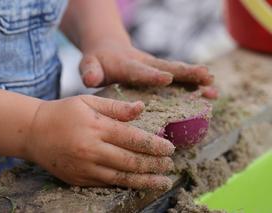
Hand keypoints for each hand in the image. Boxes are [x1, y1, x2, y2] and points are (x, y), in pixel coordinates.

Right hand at [25, 95, 174, 188]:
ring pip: (122, 178)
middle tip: (170, 165)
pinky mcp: (78, 179)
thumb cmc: (63, 112)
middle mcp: (92, 149)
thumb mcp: (88, 101)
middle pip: (131, 161)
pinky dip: (125, 185)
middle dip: (154, 164)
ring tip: (163, 182)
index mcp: (97, 127)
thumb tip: (142, 108)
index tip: (170, 148)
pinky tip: (138, 184)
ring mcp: (85, 167)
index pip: (134, 138)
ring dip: (145, 181)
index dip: (155, 145)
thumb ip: (116, 107)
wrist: (33, 132)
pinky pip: (107, 184)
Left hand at [80, 39, 216, 98]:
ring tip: (214, 87)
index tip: (166, 78)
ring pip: (177, 72)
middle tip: (206, 77)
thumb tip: (90, 79)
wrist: (108, 48)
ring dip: (195, 79)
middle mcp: (145, 64)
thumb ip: (90, 71)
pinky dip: (194, 84)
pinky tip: (210, 92)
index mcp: (126, 65)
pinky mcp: (161, 71)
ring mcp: (155, 67)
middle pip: (167, 67)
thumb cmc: (98, 61)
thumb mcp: (89, 65)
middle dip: (186, 73)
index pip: (139, 71)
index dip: (152, 75)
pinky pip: (179, 77)